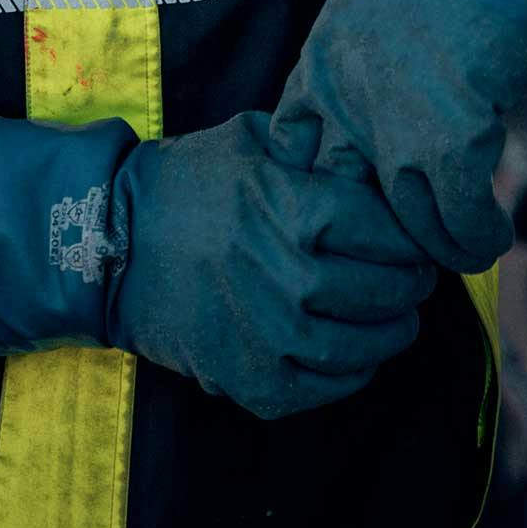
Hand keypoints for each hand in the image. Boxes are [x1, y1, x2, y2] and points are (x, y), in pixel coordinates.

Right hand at [106, 110, 435, 418]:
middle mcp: (286, 273)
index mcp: (291, 207)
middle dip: (411, 285)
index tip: (415, 238)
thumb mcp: (249, 140)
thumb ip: (310, 145)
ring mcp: (268, 333)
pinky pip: (324, 387)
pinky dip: (351, 374)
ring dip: (391, 334)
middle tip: (416, 280)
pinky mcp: (248, 378)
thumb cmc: (185, 183)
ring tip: (396, 320)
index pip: (387, 231)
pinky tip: (355, 355)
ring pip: (363, 345)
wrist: (110, 244)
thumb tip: (370, 156)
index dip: (410, 236)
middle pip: (385, 290)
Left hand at [269, 0, 526, 269]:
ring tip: (456, 250)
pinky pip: (457, 221)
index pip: (290, 147)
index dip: (320, 180)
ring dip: (434, 246)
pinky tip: (492, 237)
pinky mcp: (450, 143)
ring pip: (405, 223)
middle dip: (372, 228)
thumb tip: (388, 129)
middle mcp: (344, 103)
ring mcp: (394, 129)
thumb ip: (366, 77)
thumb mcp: (372, 19)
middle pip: (342, 196)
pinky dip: (478, 238)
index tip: (351, 195)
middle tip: (402, 244)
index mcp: (320, 66)